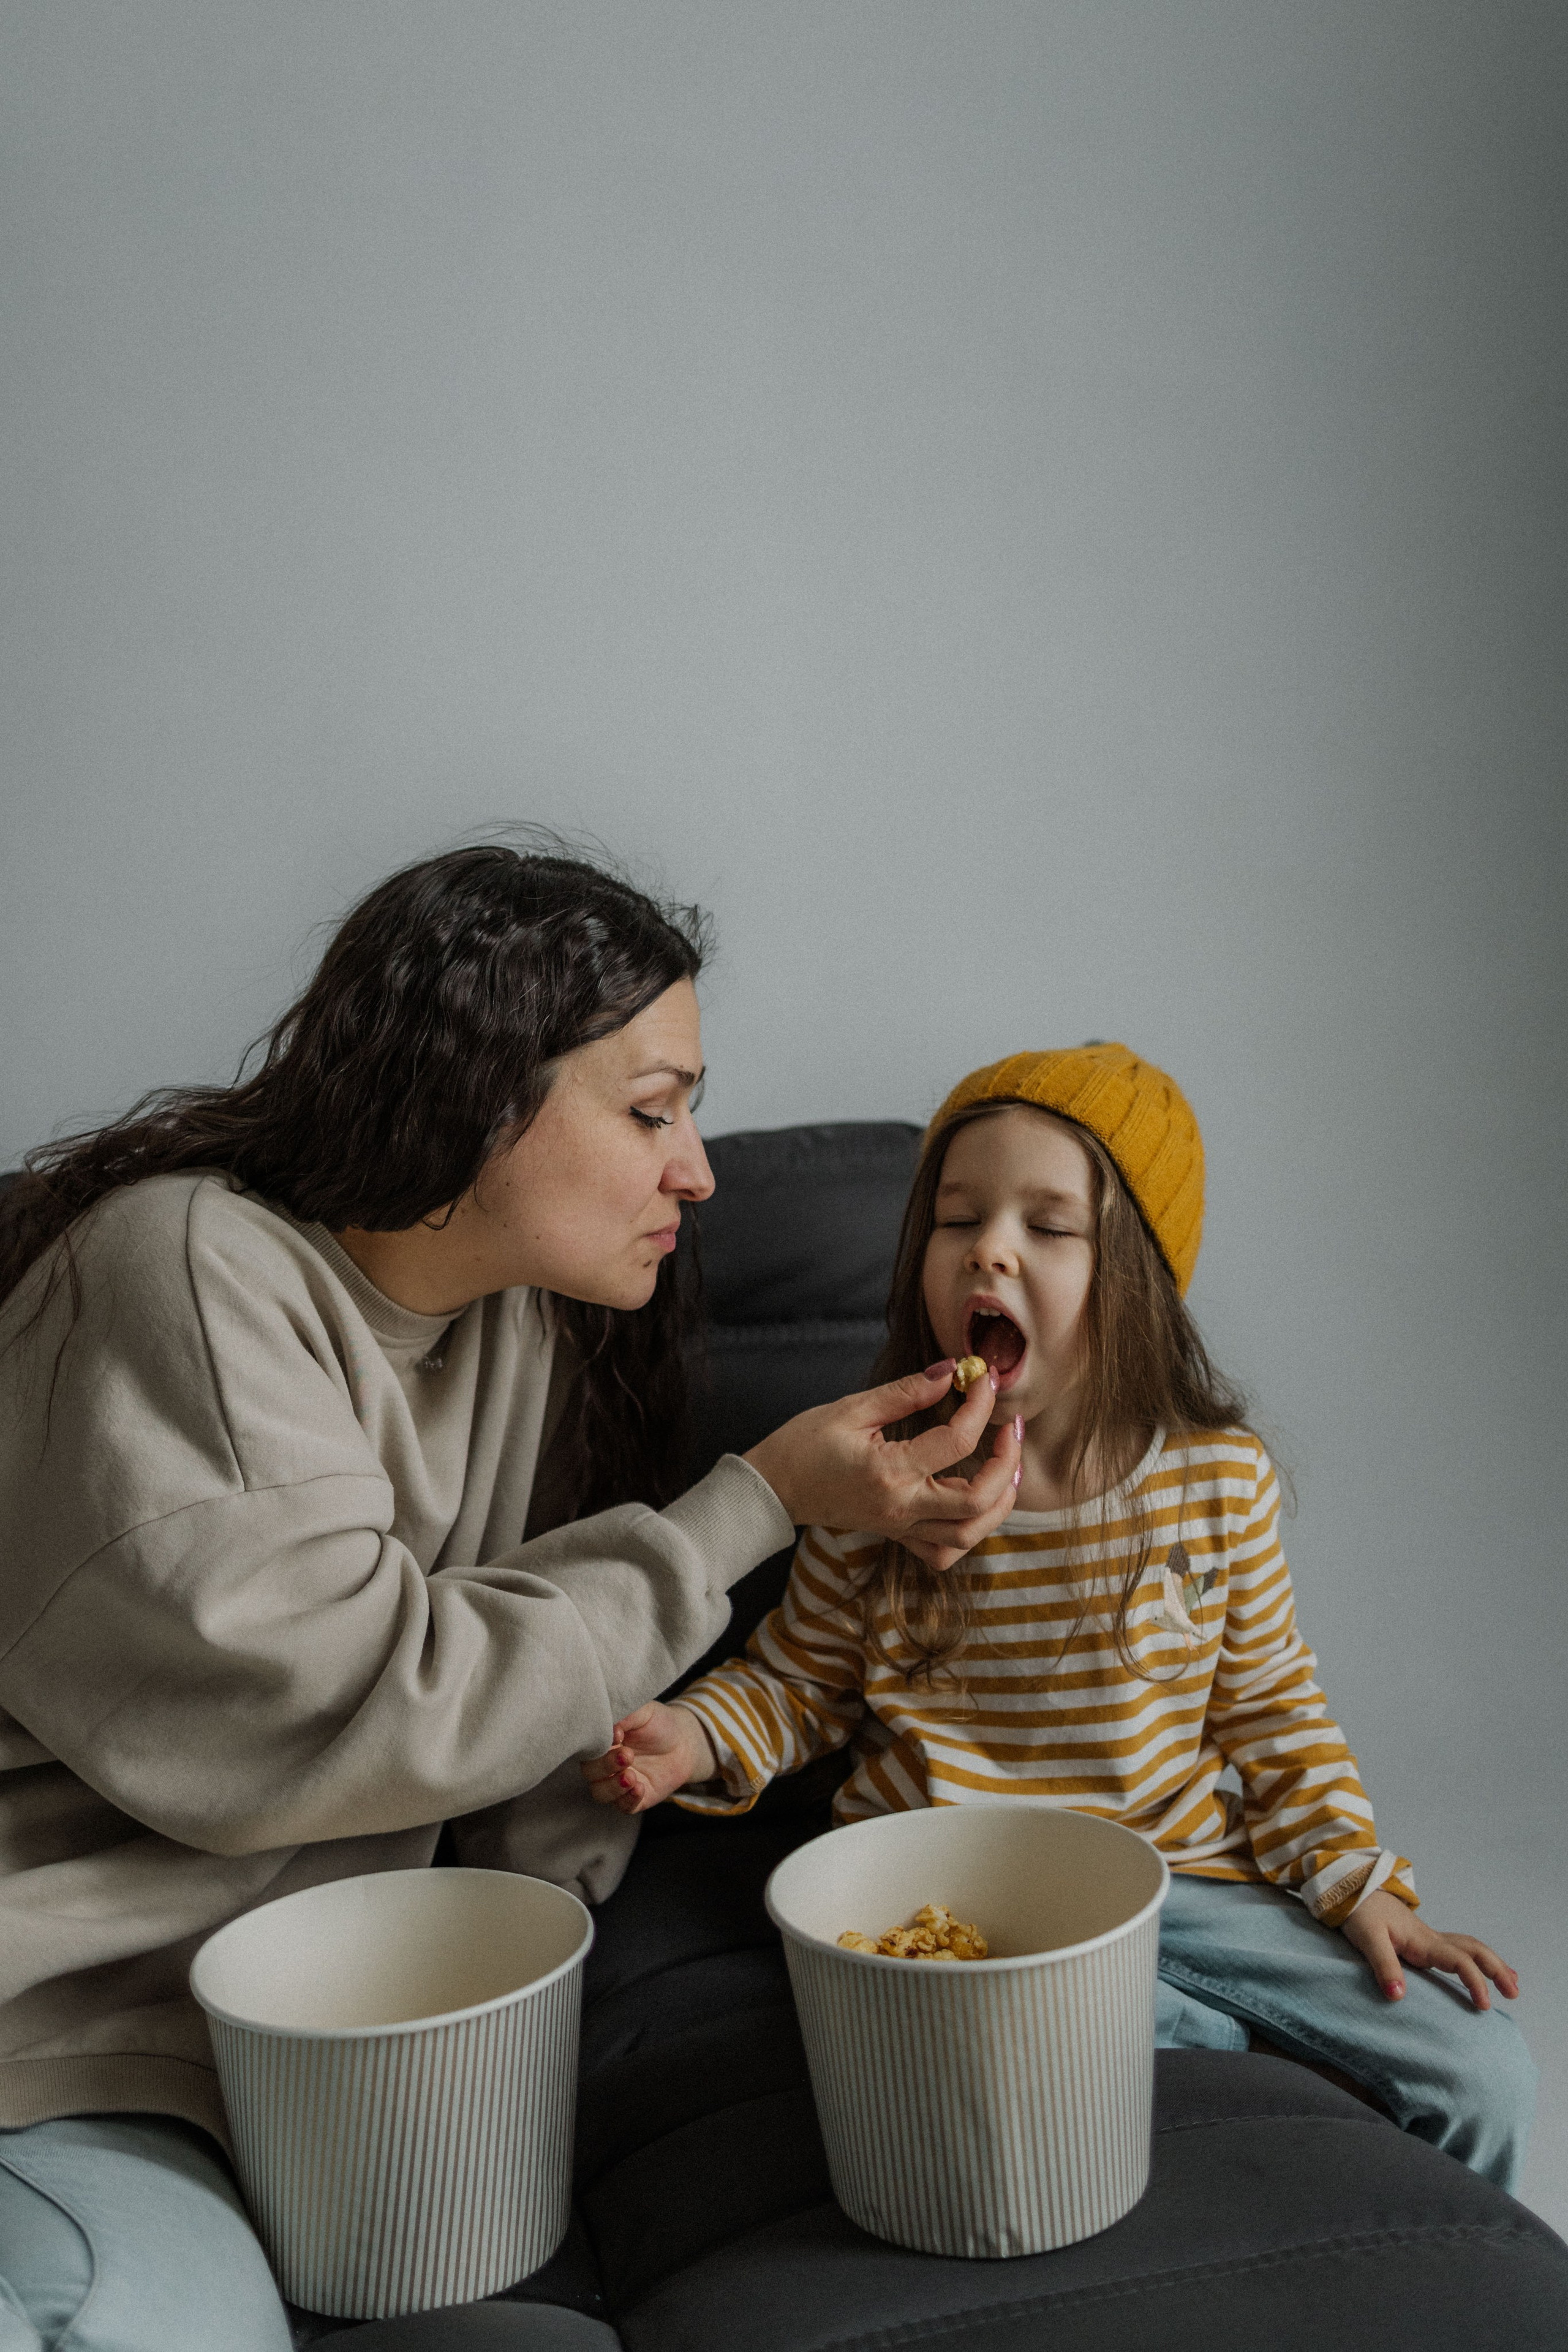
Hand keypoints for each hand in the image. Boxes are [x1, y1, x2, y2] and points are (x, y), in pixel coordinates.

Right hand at [580, 1702, 717, 1815]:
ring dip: (613, 1787)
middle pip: (590, 1772)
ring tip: (631, 1776)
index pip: (588, 1748)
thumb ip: (625, 1714)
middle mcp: (604, 1765)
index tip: (617, 1735)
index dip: (597, 1745)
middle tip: (628, 1755)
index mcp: (602, 1743)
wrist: (684, 1742)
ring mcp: (617, 1783)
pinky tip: (639, 1788)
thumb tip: (611, 1726)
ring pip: (601, 1793)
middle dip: (606, 1766)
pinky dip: (628, 1800)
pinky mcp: (634, 1799)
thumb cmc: (658, 1723)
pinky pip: (623, 1806)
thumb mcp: (643, 1711)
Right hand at [743, 1364, 1023, 1571]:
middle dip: (1006, 1461)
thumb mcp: (853, 1408)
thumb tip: (952, 1373)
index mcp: (889, 1471)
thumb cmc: (804, 1444)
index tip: (983, 1379)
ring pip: (969, 1534)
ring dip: (999, 1502)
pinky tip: (975, 1504)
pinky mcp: (896, 1534)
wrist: (773, 1488)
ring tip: (1008, 1465)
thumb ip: (907, 1392)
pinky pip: (944, 1551)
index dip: (980, 1406)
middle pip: (978, 1500)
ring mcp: (900, 1527)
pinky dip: (969, 1533)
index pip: (956, 1442)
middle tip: (1010, 1426)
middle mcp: (900, 1507)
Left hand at [1341, 1889, 1519, 2010]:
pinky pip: (1457, 1951)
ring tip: (1512, 1983)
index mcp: (1423, 1940)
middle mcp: (1431, 1939)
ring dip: (1492, 1963)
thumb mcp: (1367, 1938)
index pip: (1459, 1960)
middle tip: (1514, 1992)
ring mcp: (1428, 1939)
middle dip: (1497, 1970)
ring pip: (1469, 1948)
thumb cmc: (1359, 1912)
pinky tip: (1478, 1971)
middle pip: (1474, 1950)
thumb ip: (1383, 1965)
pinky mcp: (1421, 1942)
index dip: (1475, 1981)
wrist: (1351, 1890)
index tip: (1484, 2004)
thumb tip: (1398, 1997)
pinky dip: (1475, 1961)